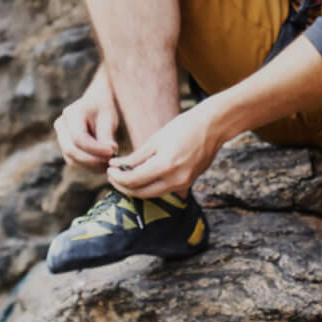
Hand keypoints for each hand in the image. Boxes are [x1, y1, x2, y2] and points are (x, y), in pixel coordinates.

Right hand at [54, 80, 120, 168]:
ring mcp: (60, 137)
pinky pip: (74, 162)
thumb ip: (107, 136)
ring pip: (71, 159)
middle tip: (110, 162)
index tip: (113, 152)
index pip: (79, 137)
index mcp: (71, 113)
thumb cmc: (103, 108)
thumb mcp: (108, 118)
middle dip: (92, 160)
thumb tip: (110, 156)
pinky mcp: (65, 147)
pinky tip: (103, 164)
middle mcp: (61, 125)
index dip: (95, 149)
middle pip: (71, 150)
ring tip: (109, 163)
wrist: (96, 103)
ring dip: (91, 166)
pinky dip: (89, 166)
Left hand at [104, 102, 227, 197]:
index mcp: (166, 165)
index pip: (133, 180)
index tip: (108, 170)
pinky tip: (141, 176)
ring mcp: (183, 184)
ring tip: (123, 176)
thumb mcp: (156, 139)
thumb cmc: (183, 127)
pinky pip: (163, 190)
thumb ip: (136, 156)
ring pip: (152, 194)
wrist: (213, 127)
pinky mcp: (187, 184)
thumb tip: (116, 166)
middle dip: (123, 186)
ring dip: (135, 188)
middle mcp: (176, 179)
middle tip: (112, 175)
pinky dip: (149, 186)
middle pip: (141, 193)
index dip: (117, 177)